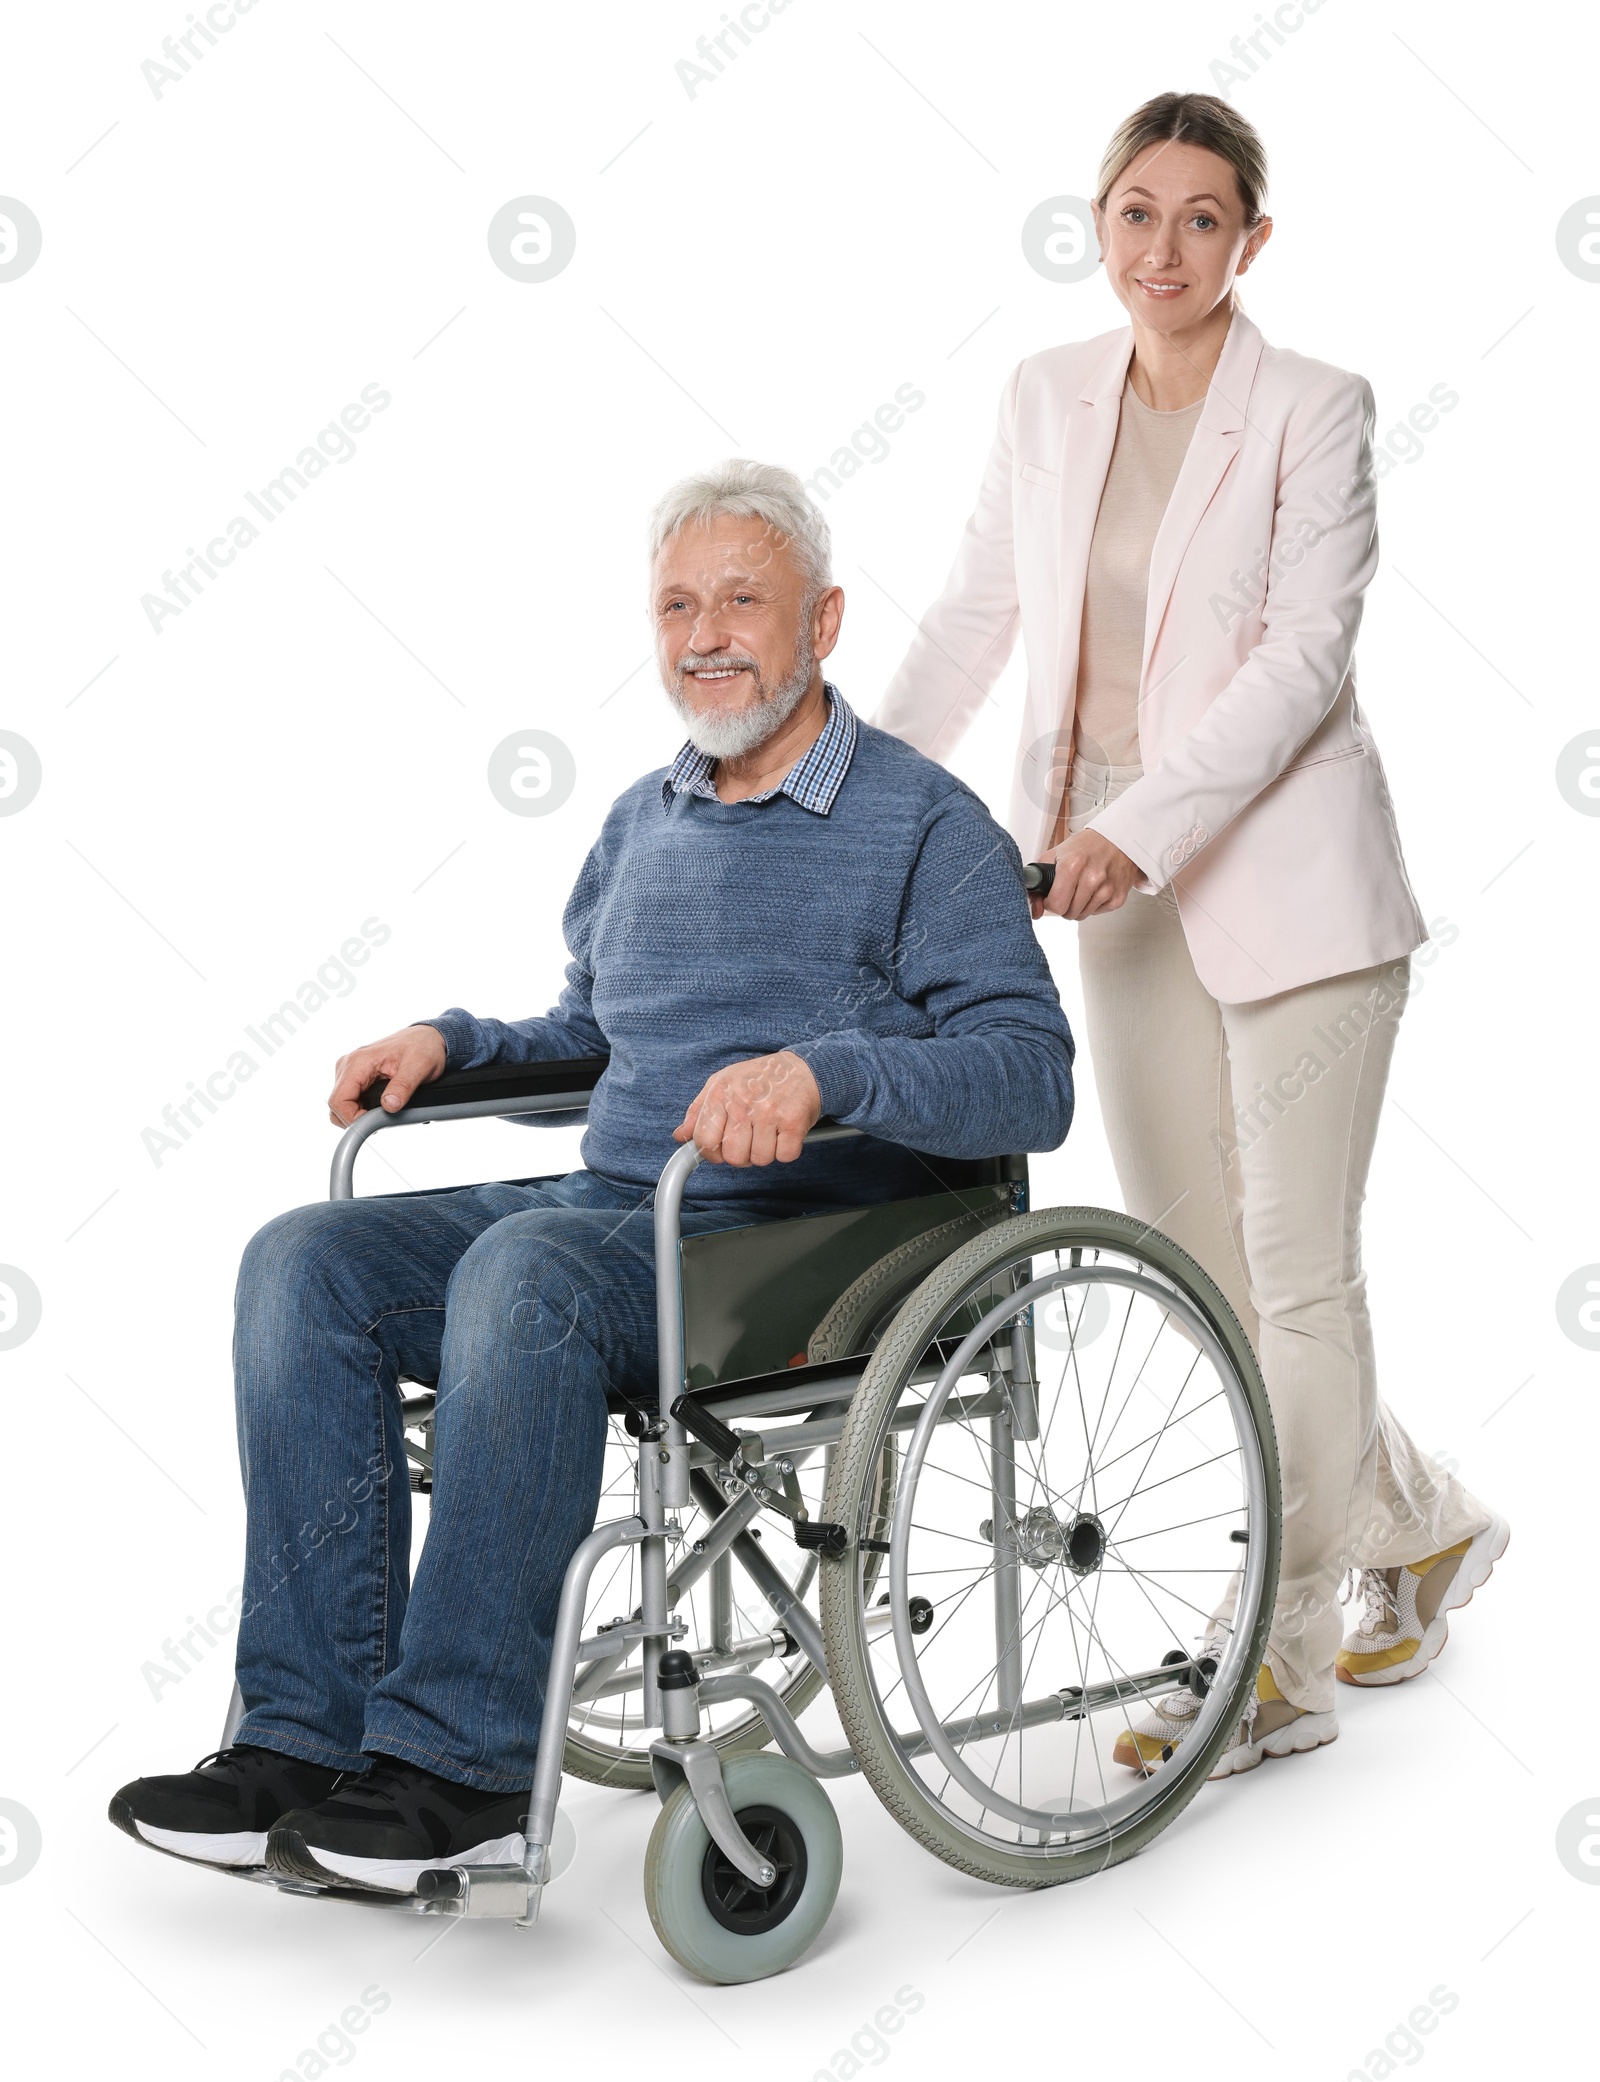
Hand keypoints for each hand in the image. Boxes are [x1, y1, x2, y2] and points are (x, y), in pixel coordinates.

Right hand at [327, 1024, 447, 1125]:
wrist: (426, 1038)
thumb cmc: (422, 1047)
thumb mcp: (419, 1066)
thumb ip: (403, 1086)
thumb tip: (389, 1105)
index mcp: (358, 1061)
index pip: (338, 1100)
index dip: (351, 1119)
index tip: (372, 1126)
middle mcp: (348, 1065)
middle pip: (337, 1105)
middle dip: (355, 1119)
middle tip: (381, 1121)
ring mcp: (350, 1071)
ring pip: (341, 1105)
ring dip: (358, 1115)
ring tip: (383, 1113)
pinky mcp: (355, 1077)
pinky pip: (349, 1100)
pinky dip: (361, 1109)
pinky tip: (379, 1108)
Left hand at [673, 1050, 821, 1165]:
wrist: (802, 1067)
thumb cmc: (759, 1078)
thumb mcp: (722, 1084)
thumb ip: (698, 1111)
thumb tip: (680, 1136)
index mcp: (721, 1092)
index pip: (704, 1140)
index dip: (712, 1152)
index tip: (720, 1148)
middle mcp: (743, 1101)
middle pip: (732, 1156)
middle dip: (741, 1155)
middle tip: (749, 1140)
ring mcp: (769, 1112)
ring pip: (759, 1159)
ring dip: (765, 1152)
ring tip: (768, 1133)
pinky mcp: (793, 1121)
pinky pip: (784, 1156)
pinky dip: (785, 1150)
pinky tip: (783, 1133)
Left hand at [1031, 827, 1139, 921]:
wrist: (1117, 839)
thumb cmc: (1085, 846)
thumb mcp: (1054, 855)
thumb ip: (1037, 883)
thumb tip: (1035, 911)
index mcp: (1073, 865)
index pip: (1056, 905)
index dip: (1050, 902)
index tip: (1053, 895)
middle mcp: (1093, 877)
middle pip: (1069, 914)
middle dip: (1064, 905)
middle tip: (1068, 890)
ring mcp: (1108, 889)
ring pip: (1082, 915)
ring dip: (1079, 905)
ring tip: (1083, 886)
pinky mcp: (1118, 897)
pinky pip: (1097, 913)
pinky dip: (1093, 904)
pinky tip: (1096, 888)